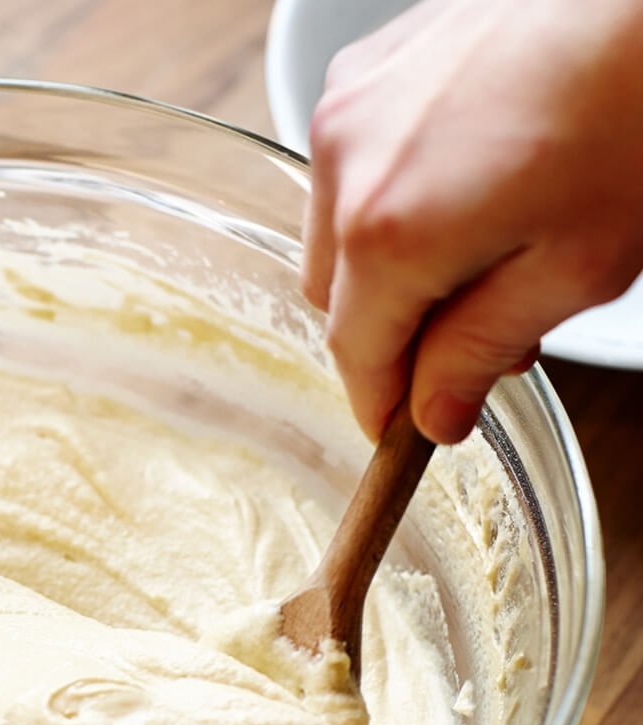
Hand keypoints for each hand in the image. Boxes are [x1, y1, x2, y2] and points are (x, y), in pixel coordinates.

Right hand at [303, 0, 642, 441]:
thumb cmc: (633, 106)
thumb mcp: (574, 267)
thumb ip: (481, 351)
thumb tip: (434, 410)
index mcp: (389, 231)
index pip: (355, 354)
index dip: (379, 403)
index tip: (401, 426)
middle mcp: (348, 164)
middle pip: (336, 298)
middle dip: (393, 333)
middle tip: (471, 336)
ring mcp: (351, 107)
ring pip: (338, 235)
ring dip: (391, 269)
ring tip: (482, 255)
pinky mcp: (369, 71)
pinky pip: (352, 172)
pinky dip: (390, 206)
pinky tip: (464, 191)